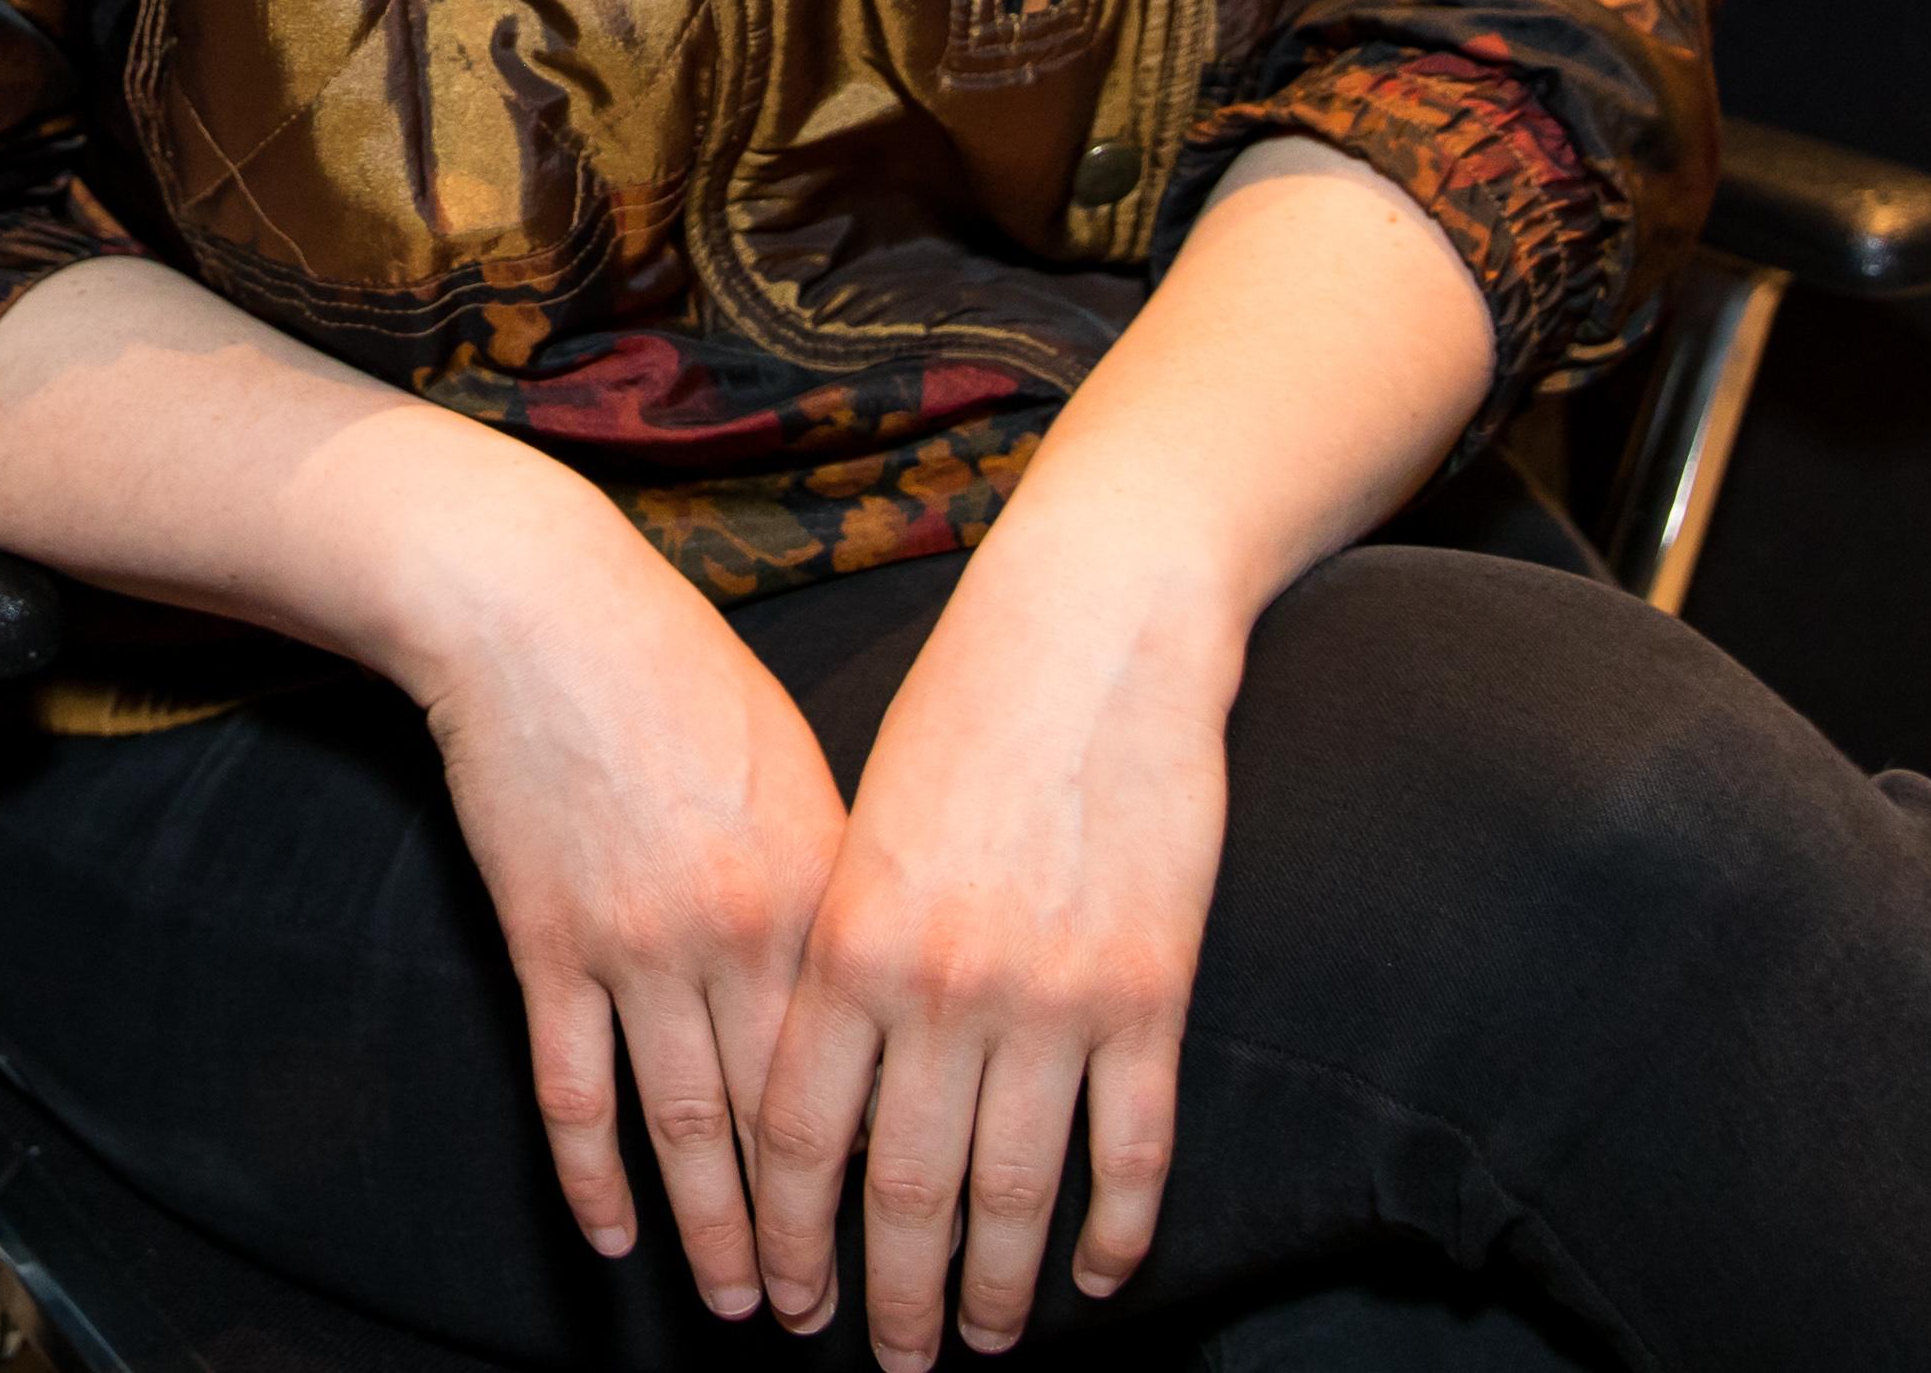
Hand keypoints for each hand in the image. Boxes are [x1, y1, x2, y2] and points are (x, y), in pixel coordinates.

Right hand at [410, 500, 857, 1322]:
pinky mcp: (549, 941)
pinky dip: (594, 1171)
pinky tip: (615, 1237)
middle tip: (839, 1324)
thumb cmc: (681, 673)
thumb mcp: (800, 769)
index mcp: (823, 891)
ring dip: (716, 1233)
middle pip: (788, 1123)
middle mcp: (743, 932)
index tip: (922, 1248)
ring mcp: (639, 944)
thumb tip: (875, 984)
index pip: (873, 1070)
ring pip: (687, 1127)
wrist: (539, 610)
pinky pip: (575, 1086)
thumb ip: (841, 884)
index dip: (894, 1175)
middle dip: (816, 1237)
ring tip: (744, 1308)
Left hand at [744, 512, 1242, 1364]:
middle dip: (887, 1295)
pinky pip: (1131, 1148)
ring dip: (991, 1289)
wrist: (1089, 630)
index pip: (797, 1134)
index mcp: (846, 941)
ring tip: (979, 1346)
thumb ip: (838, 955)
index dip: (786, 1233)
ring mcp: (1049, 995)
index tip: (784, 1299)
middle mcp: (939, 985)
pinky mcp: (1147, 989)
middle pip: (901, 1188)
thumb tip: (818, 1079)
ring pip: (1012, 1190)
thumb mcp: (858, 828)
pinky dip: (1114, 1230)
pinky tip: (1094, 1279)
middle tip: (886, 1363)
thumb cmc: (958, 715)